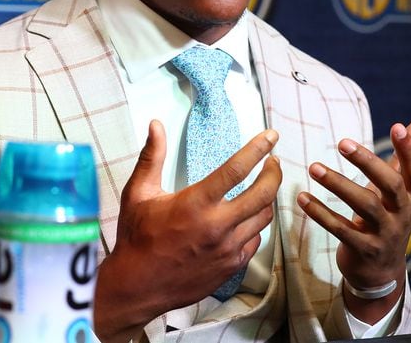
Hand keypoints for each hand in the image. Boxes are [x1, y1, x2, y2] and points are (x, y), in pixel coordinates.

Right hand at [93, 120, 281, 341]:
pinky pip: (256, 240)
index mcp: (196, 203)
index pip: (237, 169)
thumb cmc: (136, 237)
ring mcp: (227, 249)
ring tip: (262, 186)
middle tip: (273, 161)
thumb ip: (152, 156)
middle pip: (264, 193)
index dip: (258, 148)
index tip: (271, 136)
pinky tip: (247, 217)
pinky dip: (255, 225)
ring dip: (267, 198)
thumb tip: (156, 124)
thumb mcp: (138, 193)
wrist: (136, 286)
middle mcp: (217, 226)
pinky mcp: (231, 266)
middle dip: (274, 172)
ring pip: (264, 217)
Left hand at [296, 118, 410, 323]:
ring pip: (364, 206)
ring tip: (313, 167)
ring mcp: (384, 234)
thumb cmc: (388, 218)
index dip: (408, 149)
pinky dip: (321, 213)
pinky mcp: (364, 250)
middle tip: (342, 142)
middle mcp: (402, 214)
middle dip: (367, 162)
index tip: (396, 127)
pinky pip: (341, 229)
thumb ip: (405, 156)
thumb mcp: (400, 190)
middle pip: (390, 185)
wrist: (381, 272)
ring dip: (337, 184)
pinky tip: (303, 198)